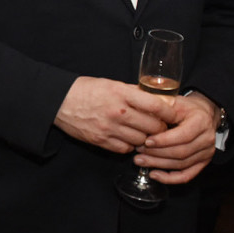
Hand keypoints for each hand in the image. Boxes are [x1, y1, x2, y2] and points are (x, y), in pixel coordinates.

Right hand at [54, 76, 172, 153]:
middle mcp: (117, 112)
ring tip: (143, 132)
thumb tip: (156, 98)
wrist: (59, 101)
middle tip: (159, 126)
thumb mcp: (110, 84)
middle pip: (153, 127)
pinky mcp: (102, 141)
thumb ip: (133, 92)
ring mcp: (109, 129)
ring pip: (142, 140)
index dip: (169, 113)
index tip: (174, 115)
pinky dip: (130, 145)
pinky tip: (127, 137)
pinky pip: (126, 149)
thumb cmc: (85, 89)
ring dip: (145, 138)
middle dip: (160, 128)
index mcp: (121, 94)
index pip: (156, 106)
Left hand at [135, 92, 217, 183]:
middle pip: (181, 152)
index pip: (183, 135)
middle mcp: (206, 139)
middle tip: (138, 151)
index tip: (146, 141)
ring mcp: (206, 153)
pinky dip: (170, 178)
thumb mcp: (174, 102)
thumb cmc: (185, 108)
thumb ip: (161, 109)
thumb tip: (142, 116)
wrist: (202, 114)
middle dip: (157, 154)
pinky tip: (154, 175)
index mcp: (201, 122)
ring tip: (141, 161)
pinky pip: (186, 175)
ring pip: (182, 164)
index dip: (164, 140)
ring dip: (159, 165)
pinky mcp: (202, 163)